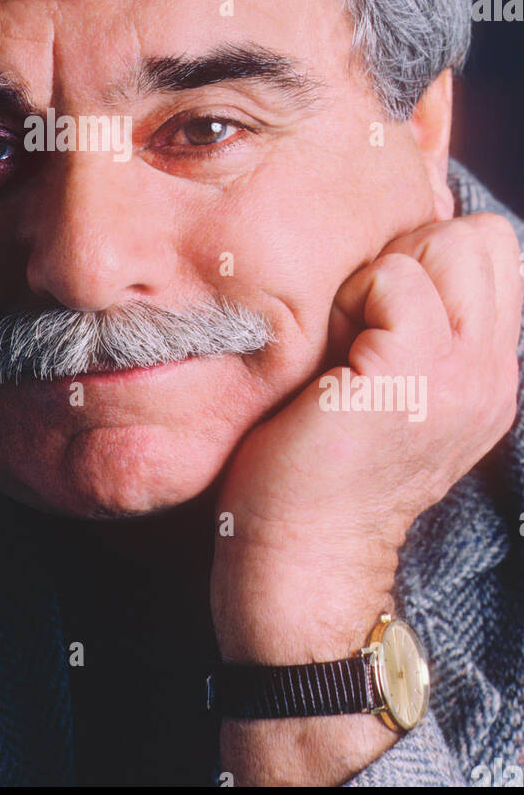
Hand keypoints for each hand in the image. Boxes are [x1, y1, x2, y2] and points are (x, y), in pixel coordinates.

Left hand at [210, 211, 522, 784]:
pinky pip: (395, 278)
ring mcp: (463, 373)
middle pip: (480, 237)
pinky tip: (332, 358)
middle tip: (361, 326)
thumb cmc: (317, 466)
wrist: (302, 557)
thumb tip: (393, 247)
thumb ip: (415, 324)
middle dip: (410, 255)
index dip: (429, 255)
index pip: (493, 249)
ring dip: (378, 278)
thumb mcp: (392, 386)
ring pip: (446, 245)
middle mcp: (493, 371)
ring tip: (347, 344)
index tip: (377, 314)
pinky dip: (354, 299)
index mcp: (490, 371)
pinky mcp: (413, 373)